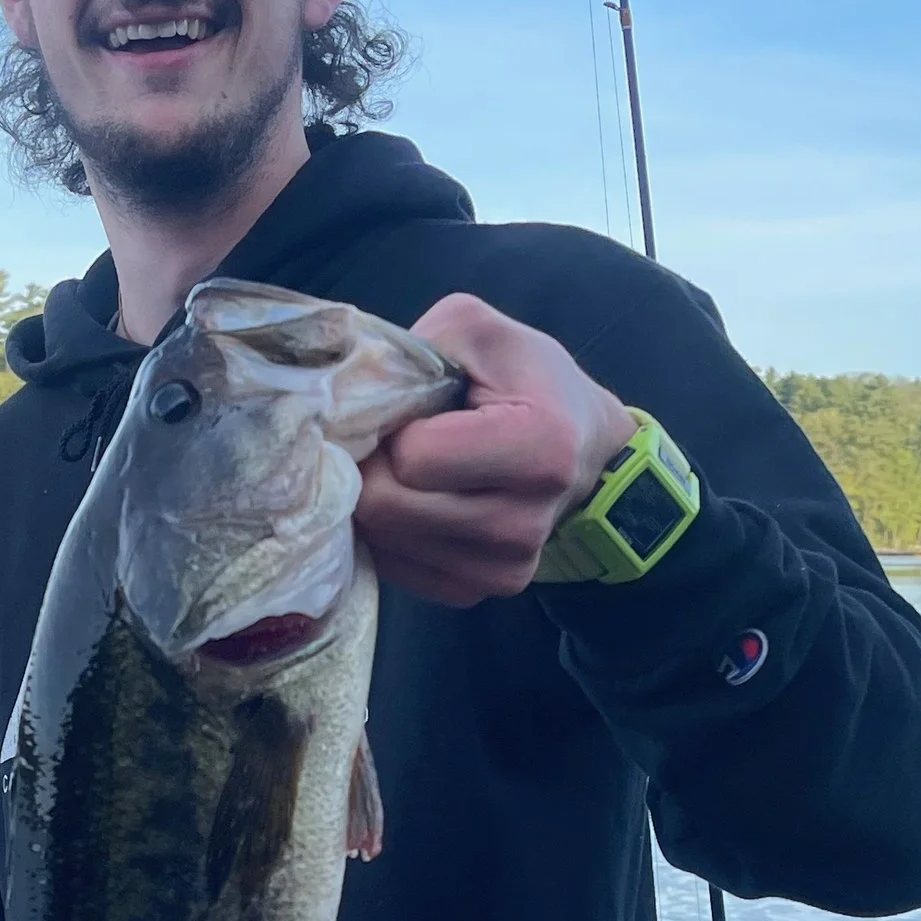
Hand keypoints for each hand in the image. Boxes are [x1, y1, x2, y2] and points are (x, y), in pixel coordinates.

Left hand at [357, 294, 637, 606]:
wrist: (583, 445)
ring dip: (377, 499)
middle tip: (386, 439)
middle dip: (370, 467)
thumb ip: (407, 353)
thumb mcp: (474, 329)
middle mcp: (524, 523)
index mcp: (540, 448)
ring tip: (406, 467)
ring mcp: (503, 569)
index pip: (412, 460)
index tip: (405, 410)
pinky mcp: (478, 591)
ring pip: (384, 543)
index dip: (391, 428)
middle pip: (388, 509)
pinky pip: (395, 569)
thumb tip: (337, 405)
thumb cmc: (527, 377)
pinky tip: (415, 499)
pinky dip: (390, 532)